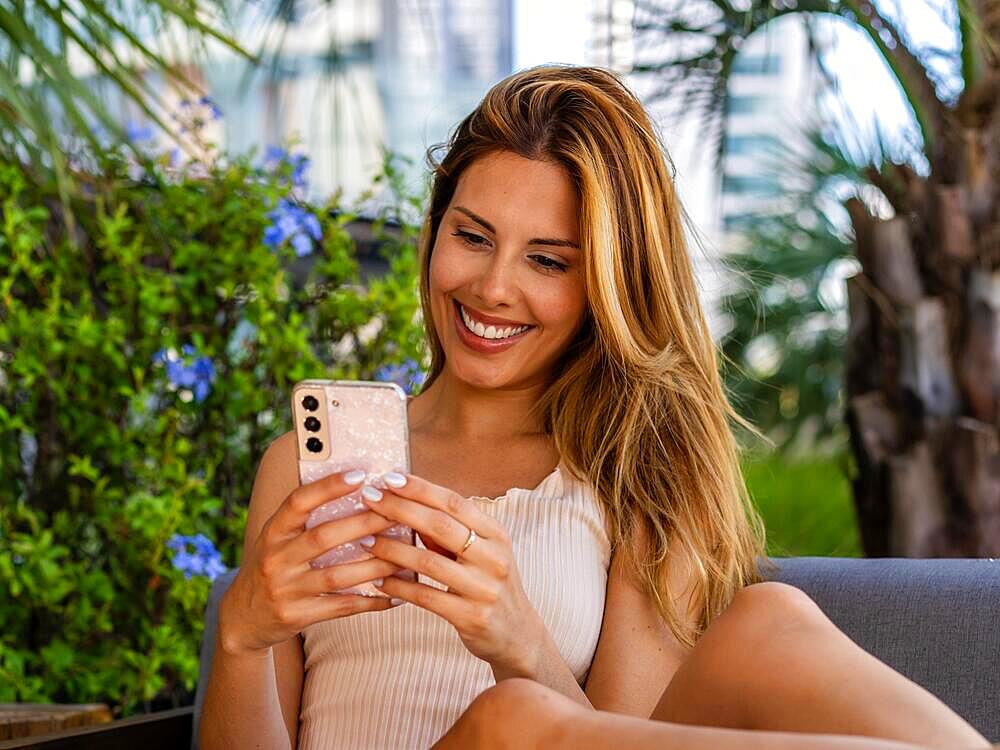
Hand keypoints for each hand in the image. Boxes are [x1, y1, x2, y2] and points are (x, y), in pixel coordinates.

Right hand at [218, 470, 404, 655]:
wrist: (243, 618)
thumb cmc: (273, 567)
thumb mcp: (278, 539)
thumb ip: (306, 519)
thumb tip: (357, 489)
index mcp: (273, 532)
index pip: (298, 502)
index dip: (327, 486)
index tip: (359, 474)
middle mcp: (275, 558)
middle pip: (323, 537)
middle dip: (364, 523)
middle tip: (398, 513)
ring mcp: (285, 589)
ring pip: (338, 575)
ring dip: (376, 565)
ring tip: (406, 556)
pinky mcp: (296, 616)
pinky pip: (341, 607)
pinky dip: (371, 601)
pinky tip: (396, 595)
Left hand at [358, 472, 543, 673]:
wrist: (517, 635)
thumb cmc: (489, 585)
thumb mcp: (480, 553)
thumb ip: (449, 532)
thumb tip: (406, 504)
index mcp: (496, 535)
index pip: (454, 502)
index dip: (420, 488)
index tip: (389, 478)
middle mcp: (494, 558)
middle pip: (440, 525)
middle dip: (400, 509)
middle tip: (369, 498)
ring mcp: (485, 588)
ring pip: (429, 562)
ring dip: (392, 549)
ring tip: (364, 540)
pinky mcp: (472, 617)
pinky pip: (426, 598)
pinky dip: (400, 587)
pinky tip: (379, 580)